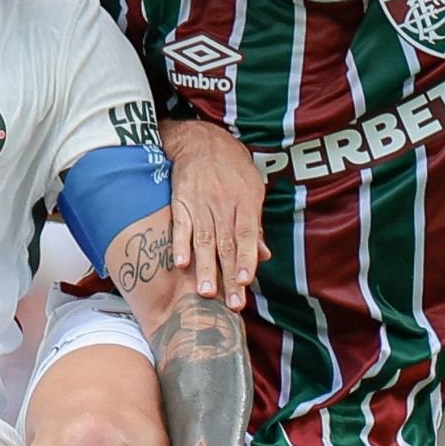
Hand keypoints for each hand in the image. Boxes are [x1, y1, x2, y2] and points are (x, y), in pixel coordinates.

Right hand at [161, 119, 269, 311]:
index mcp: (245, 203)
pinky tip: (181, 264)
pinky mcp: (181, 203)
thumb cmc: (233, 168)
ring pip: (204, 241)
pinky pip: (180, 227)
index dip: (247, 259)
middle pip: (226, 245)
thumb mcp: (253, 189)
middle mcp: (222, 206)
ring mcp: (200, 205)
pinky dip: (180, 245)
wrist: (202, 142)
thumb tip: (264, 255)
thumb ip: (255, 224)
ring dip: (205, 268)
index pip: (246, 236)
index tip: (246, 281)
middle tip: (232, 303)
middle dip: (229, 276)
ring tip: (207, 293)